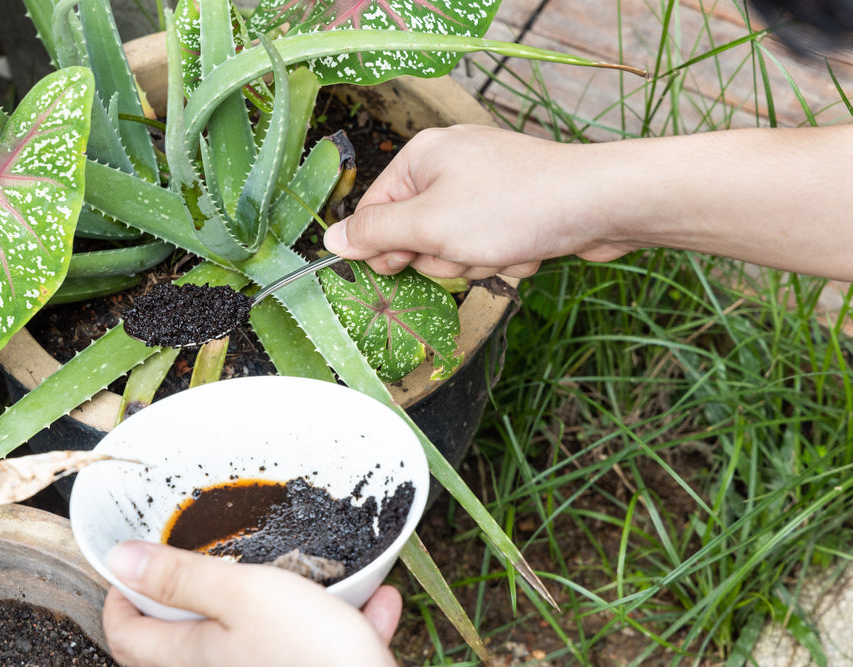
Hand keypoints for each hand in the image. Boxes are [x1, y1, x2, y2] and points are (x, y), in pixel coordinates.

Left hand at [101, 541, 400, 666]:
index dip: (121, 594)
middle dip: (193, 596)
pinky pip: (311, 649)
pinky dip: (337, 623)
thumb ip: (180, 578)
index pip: (124, 633)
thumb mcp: (243, 596)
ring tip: (311, 573)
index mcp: (189, 657)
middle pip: (179, 640)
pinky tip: (376, 603)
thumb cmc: (309, 655)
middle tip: (209, 560)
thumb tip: (119, 559)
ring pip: (253, 639)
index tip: (136, 561)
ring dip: (285, 602)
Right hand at [324, 124, 636, 278]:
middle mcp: (452, 163)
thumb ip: (375, 233)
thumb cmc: (511, 207)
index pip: (376, 209)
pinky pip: (489, 242)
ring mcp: (486, 183)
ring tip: (503, 247)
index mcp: (423, 156)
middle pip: (416, 231)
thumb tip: (331, 239)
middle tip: (465, 249)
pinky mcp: (516, 204)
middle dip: (442, 255)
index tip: (398, 268)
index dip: (384, 247)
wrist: (597, 204)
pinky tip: (527, 247)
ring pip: (455, 245)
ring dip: (475, 260)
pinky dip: (504, 254)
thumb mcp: (429, 225)